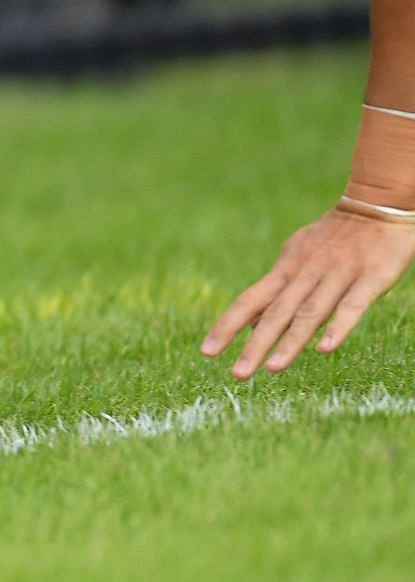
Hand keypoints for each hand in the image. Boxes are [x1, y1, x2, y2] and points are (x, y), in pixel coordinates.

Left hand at [201, 206, 414, 376]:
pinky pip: (352, 305)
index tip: (207, 352)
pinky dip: (337, 326)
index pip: (250, 300)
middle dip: (255, 344)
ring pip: (309, 312)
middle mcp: (305, 274)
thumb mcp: (296, 259)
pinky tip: (324, 348)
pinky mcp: (370, 278)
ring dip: (290, 341)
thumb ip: (277, 291)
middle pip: (276, 313)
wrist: (375, 208)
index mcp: (286, 270)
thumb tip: (251, 322)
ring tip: (272, 368)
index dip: (228, 325)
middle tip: (237, 374)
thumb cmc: (332, 240)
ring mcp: (337, 275)